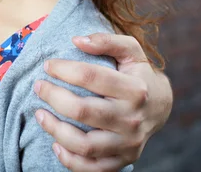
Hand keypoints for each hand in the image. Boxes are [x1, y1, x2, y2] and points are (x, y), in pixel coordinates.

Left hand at [33, 33, 172, 171]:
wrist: (161, 107)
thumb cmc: (139, 74)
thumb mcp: (131, 51)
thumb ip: (107, 40)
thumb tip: (77, 40)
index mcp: (134, 89)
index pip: (90, 77)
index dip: (63, 69)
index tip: (48, 65)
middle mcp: (132, 118)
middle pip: (82, 111)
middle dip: (53, 97)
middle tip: (38, 87)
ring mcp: (128, 143)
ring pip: (84, 144)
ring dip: (55, 130)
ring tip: (40, 115)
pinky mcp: (123, 160)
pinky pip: (92, 168)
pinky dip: (70, 160)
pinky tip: (55, 144)